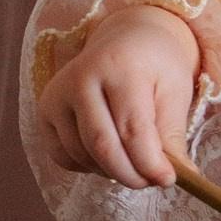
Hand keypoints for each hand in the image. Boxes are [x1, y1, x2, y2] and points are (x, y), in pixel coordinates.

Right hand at [36, 4, 202, 190]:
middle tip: (151, 181)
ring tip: (134, 162)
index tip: (168, 180)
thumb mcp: (174, 91)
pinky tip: (107, 154)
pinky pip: (63, 157)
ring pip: (83, 156)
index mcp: (118, 65)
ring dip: (112, 172)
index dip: (150, 163)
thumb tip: (175, 177)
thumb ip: (172, 135)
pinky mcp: (45, 111)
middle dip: (131, 175)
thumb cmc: (154, 66)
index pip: (131, 128)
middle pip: (102, 146)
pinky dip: (89, 166)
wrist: (125, 39)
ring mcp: (57, 94)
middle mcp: (80, 77)